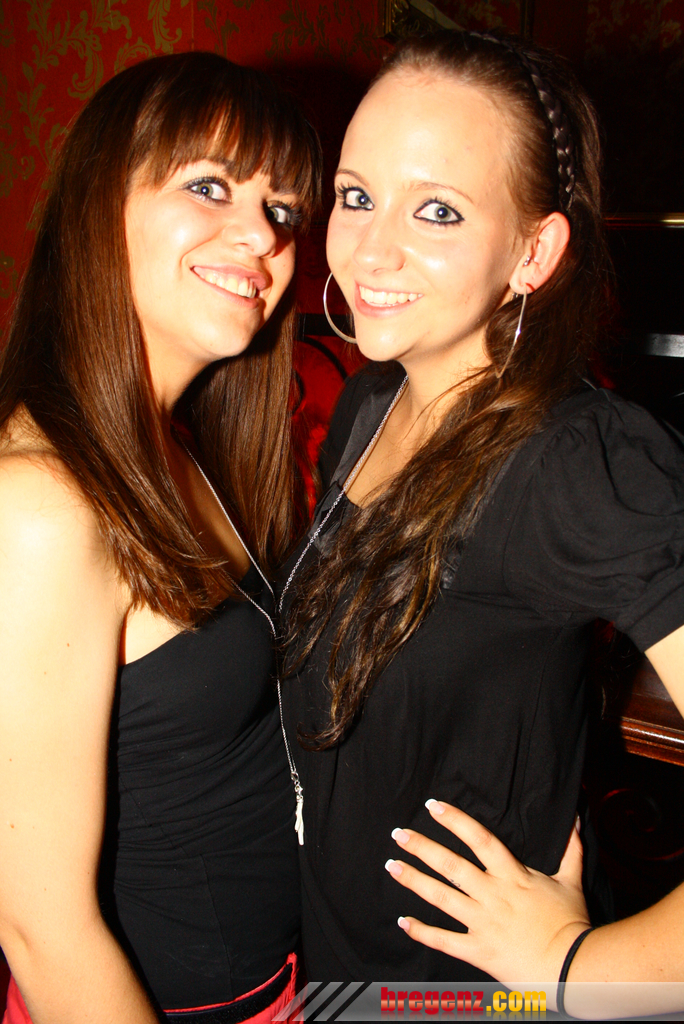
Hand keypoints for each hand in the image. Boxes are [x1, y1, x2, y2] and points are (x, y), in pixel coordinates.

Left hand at [385, 800, 590, 997]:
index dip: (455, 820)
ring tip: (392, 866)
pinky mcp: (479, 951)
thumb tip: (574, 817)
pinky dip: (422, 932)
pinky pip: (445, 941)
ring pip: (442, 897)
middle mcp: (493, 894)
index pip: (480, 839)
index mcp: (513, 875)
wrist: (574, 968)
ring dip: (414, 880)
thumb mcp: (571, 881)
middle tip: (399, 834)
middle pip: (451, 864)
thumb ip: (570, 848)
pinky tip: (403, 922)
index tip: (433, 807)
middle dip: (423, 847)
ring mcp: (483, 923)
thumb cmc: (572, 924)